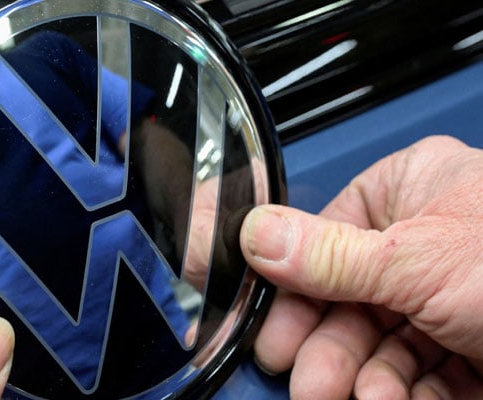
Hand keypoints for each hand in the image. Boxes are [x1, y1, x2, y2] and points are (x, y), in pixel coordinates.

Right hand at [242, 136, 482, 398]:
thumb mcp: (421, 259)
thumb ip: (329, 254)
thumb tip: (255, 234)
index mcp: (412, 189)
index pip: (323, 238)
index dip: (292, 291)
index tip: (270, 330)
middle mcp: (426, 239)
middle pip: (349, 300)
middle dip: (330, 349)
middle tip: (308, 383)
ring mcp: (448, 296)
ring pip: (382, 344)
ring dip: (365, 380)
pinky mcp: (470, 345)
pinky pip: (419, 372)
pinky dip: (404, 395)